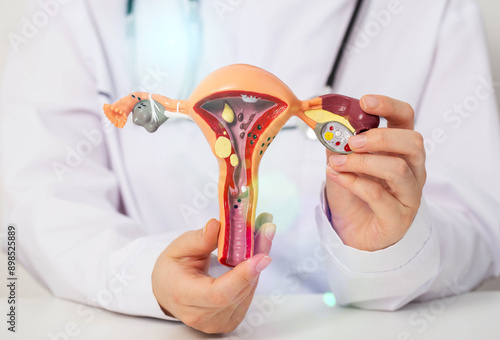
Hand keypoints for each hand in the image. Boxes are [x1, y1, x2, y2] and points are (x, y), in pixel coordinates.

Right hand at [152, 213, 275, 333]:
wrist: (167, 291)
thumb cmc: (172, 269)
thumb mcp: (179, 247)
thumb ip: (199, 239)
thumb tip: (216, 226)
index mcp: (184, 296)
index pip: (218, 293)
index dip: (242, 276)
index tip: (261, 257)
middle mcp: (201, 315)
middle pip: (238, 291)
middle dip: (255, 261)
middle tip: (266, 233)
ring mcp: (216, 323)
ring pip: (246, 293)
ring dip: (257, 266)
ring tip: (262, 239)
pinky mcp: (229, 322)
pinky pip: (247, 297)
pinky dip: (252, 276)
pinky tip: (254, 258)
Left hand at [325, 95, 425, 250]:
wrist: (350, 232)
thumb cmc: (351, 195)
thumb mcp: (341, 163)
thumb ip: (339, 143)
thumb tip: (329, 123)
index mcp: (400, 150)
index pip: (406, 119)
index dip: (389, 106)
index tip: (365, 101)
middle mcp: (412, 170)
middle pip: (413, 143)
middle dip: (380, 138)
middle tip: (351, 142)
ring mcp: (409, 195)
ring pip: (398, 170)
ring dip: (363, 162)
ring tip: (337, 163)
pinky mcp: (399, 218)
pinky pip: (379, 196)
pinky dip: (354, 183)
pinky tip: (336, 177)